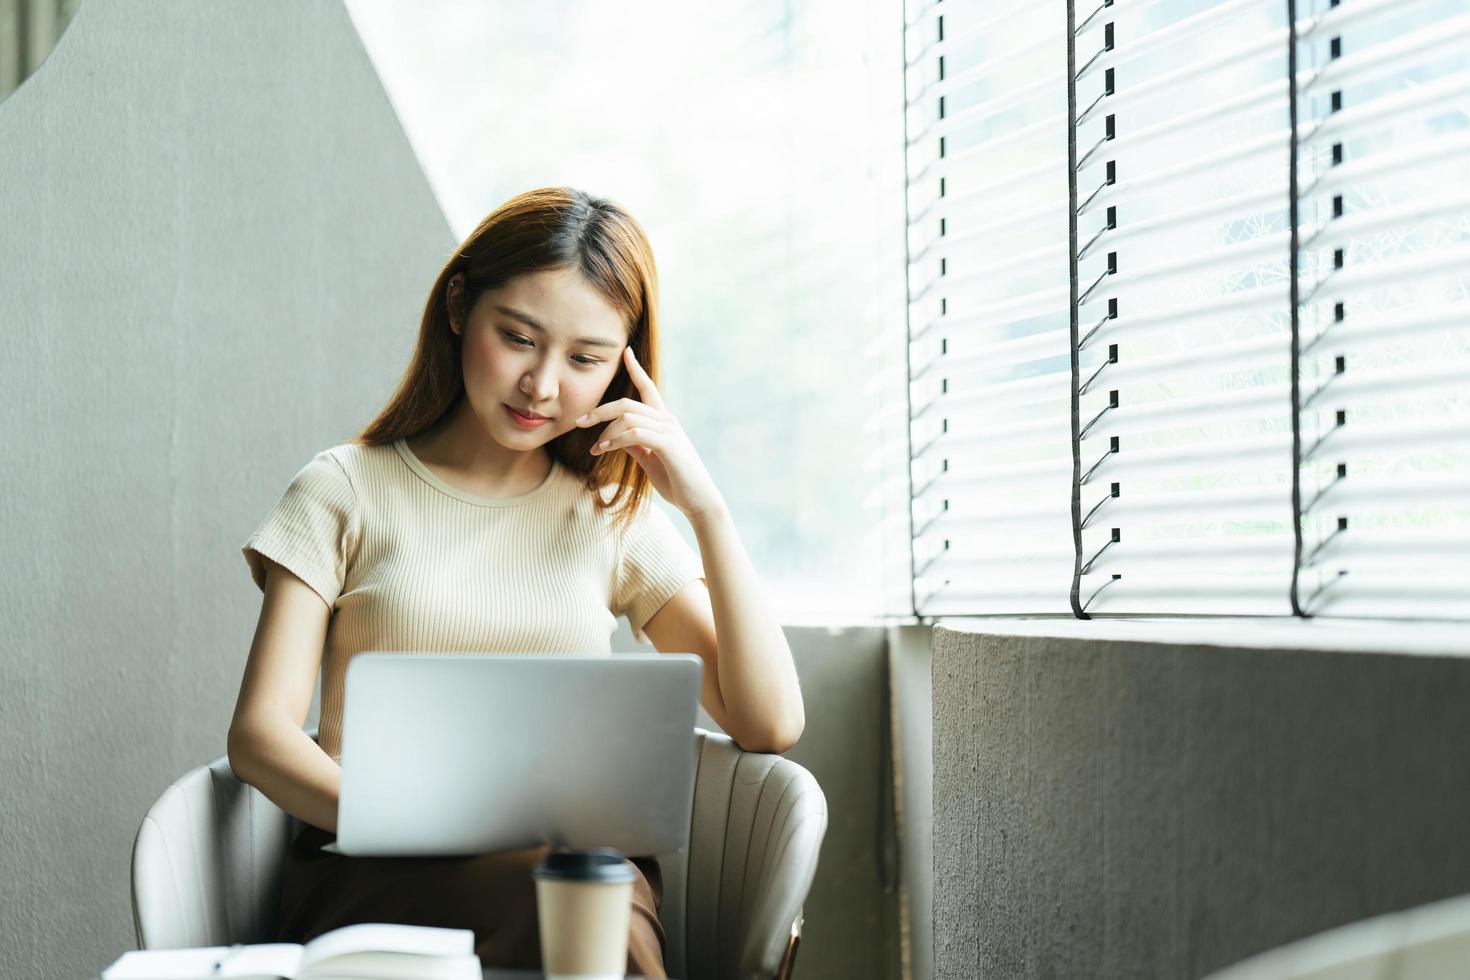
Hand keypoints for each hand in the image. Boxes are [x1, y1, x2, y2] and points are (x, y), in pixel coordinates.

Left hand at [576, 347, 726, 520]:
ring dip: (606, 433)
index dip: (636, 369)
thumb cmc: (676, 481)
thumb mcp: (650, 459)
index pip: (648, 388)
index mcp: (664, 420)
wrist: (699, 501)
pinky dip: (616, 440)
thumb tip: (615, 437)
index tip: (625, 351)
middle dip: (600, 411)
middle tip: (579, 422)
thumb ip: (634, 445)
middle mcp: (667, 420)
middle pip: (627, 404)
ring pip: (628, 417)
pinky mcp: (669, 445)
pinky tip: (604, 450)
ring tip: (595, 449)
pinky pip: (635, 433)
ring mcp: (669, 431)